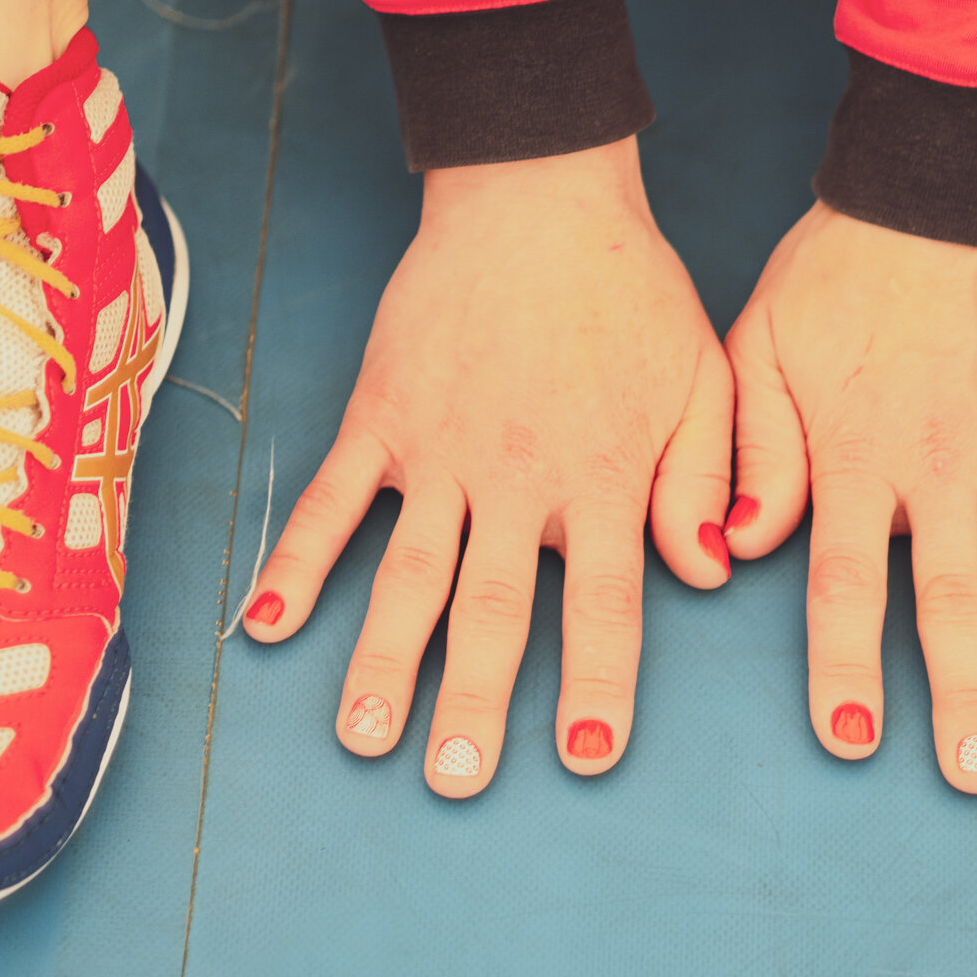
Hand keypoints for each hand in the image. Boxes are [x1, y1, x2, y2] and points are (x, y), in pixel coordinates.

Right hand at [243, 137, 732, 796]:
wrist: (538, 197)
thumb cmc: (630, 294)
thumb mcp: (701, 380)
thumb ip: (701, 480)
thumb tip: (708, 574)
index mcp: (600, 476)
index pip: (605, 602)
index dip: (595, 683)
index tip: (583, 756)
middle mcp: (517, 477)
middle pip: (492, 608)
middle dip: (473, 700)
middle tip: (454, 780)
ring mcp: (439, 449)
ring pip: (408, 573)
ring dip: (382, 660)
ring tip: (362, 738)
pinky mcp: (381, 417)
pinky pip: (331, 499)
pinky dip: (299, 561)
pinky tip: (268, 625)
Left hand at [723, 203, 976, 791]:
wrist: (939, 188)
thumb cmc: (837, 272)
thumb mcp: (758, 350)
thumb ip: (753, 454)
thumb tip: (733, 548)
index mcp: (857, 457)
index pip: (849, 584)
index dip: (847, 667)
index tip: (852, 741)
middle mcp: (941, 468)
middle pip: (954, 601)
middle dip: (964, 694)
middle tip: (976, 773)